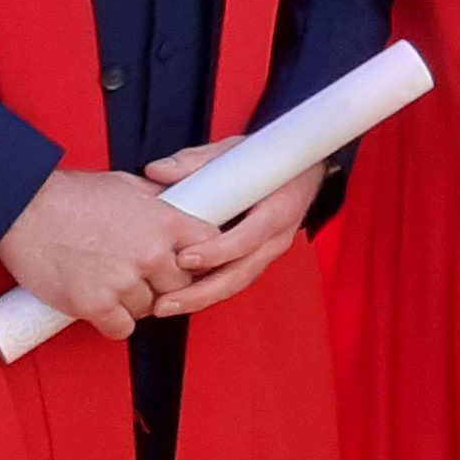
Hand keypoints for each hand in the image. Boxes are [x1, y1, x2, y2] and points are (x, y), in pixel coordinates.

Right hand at [0, 168, 212, 340]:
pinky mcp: (96, 305)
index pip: (211, 249)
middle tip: (143, 276)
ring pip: (149, 309)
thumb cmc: (72, 195)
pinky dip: (112, 322)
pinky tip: (101, 305)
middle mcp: (152, 255)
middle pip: (181, 286)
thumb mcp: (129, 185)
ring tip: (113, 284)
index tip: (189, 261)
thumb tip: (178, 205)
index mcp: (166, 223)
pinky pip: (121, 329)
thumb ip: (159, 201)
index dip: (201, 257)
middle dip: (165, 283)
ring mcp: (124, 282)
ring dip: (135, 303)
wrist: (24, 209)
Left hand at [137, 140, 322, 313]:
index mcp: (279, 208)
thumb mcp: (238, 151)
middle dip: (202, 292)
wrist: (303, 171)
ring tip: (165, 307)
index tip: (185, 257)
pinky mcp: (257, 259)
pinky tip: (179, 299)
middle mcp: (276, 238)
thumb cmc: (270, 162)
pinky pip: (233, 281)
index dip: (218, 251)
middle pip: (241, 273)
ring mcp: (268, 253)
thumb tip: (157, 171)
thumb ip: (197, 161)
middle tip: (166, 301)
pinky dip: (207, 293)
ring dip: (200, 299)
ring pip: (236, 283)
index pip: (250, 237)